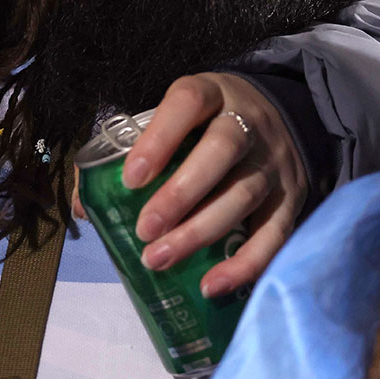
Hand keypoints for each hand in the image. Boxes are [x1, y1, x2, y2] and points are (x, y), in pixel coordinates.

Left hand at [112, 73, 305, 297]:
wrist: (278, 118)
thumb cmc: (206, 127)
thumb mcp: (175, 121)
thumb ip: (131, 154)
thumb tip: (86, 207)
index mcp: (212, 93)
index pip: (188, 102)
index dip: (159, 138)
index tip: (131, 178)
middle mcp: (249, 122)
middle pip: (221, 150)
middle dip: (180, 193)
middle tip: (145, 230)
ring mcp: (274, 160)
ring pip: (244, 193)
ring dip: (201, 231)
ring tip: (160, 259)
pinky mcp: (293, 196)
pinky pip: (275, 233)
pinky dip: (245, 263)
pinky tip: (212, 285)